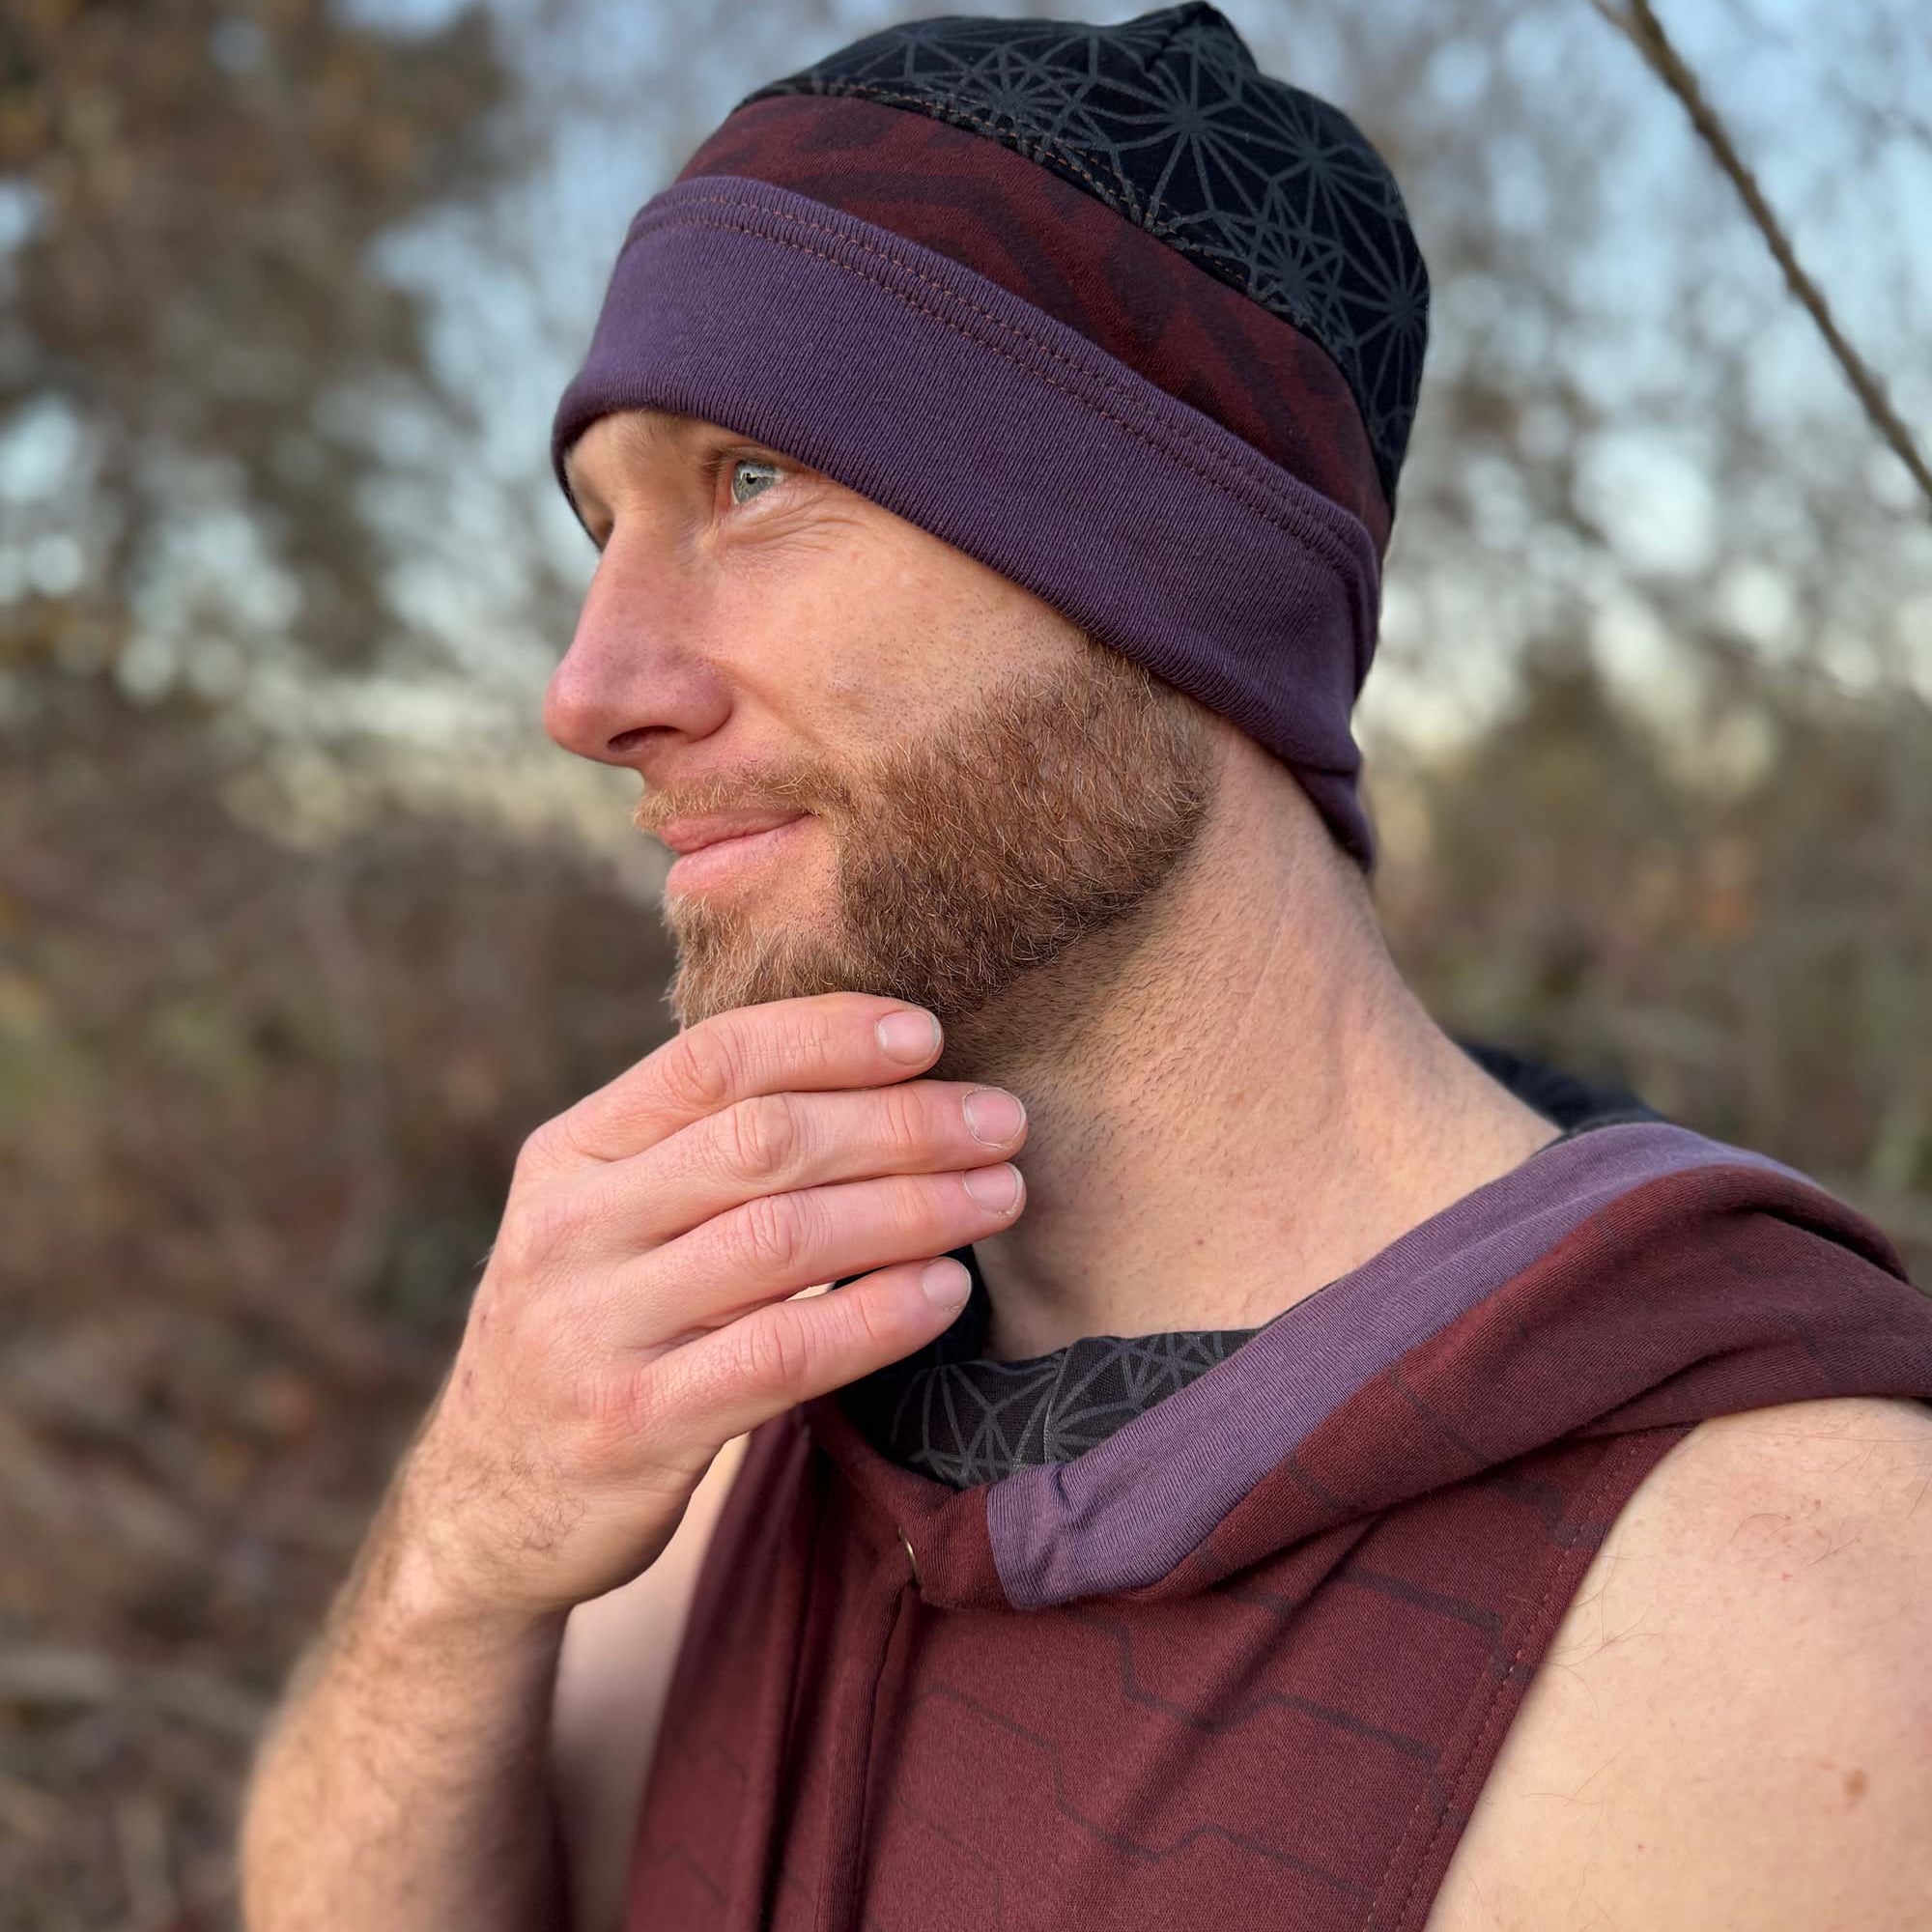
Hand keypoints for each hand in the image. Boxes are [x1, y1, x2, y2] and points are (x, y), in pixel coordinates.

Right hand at [388, 992, 1027, 1622]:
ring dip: (912, 1208)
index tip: (928, 1033)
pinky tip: (945, 1291)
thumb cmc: (594, 1333)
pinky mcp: (630, 1427)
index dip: (827, 1036)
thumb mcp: (605, 1222)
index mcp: (569, 1154)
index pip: (710, 1060)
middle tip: (1001, 1121)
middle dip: (899, 1122)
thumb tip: (871, 1073)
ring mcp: (592, 1329)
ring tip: (1000, 1195)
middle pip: (760, 1142)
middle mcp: (570, 1228)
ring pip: (780, 1239)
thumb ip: (695, 1152)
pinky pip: (778, 1355)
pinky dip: (874, 1316)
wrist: (488, 1510)